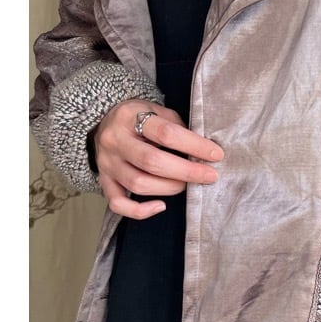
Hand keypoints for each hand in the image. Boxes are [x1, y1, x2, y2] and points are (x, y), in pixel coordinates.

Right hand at [93, 99, 223, 219]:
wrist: (104, 121)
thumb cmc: (140, 118)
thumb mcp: (158, 111)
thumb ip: (178, 128)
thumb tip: (205, 151)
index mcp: (130, 116)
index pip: (166, 134)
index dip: (195, 146)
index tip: (216, 155)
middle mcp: (115, 140)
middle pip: (152, 161)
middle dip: (186, 172)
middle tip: (210, 176)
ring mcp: (107, 163)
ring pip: (138, 183)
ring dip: (170, 188)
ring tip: (188, 184)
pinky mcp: (104, 181)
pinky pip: (118, 203)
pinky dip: (140, 210)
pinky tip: (161, 206)